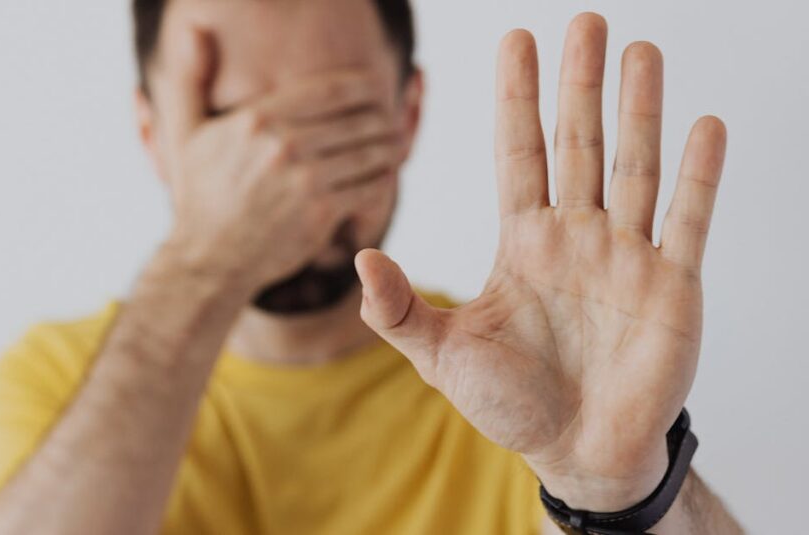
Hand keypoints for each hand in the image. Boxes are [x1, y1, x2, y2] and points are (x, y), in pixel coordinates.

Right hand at [154, 27, 404, 293]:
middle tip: (390, 121)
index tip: (376, 89)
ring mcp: (305, 178)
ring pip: (372, 151)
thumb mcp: (186, 132)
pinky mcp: (322, 212)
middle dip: (382, 117)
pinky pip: (372, 186)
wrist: (208, 260)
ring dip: (389, 147)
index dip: (364, 86)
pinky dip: (384, 180)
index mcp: (258, 118)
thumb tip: (191, 31)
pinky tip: (383, 178)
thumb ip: (190, 78)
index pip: (332, 88)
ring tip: (394, 145)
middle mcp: (284, 144)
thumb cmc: (200, 196)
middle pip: (360, 117)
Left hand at [355, 13, 726, 511]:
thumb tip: (358, 256)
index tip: (516, 39)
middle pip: (578, 144)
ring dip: (639, 111)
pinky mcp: (670, 285)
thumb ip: (397, 310)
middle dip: (579, 85)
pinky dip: (696, 177)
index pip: (519, 153)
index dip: (517, 99)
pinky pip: (686, 220)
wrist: (577, 451)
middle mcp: (575, 236)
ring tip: (640, 52)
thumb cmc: (510, 404)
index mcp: (522, 242)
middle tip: (584, 22)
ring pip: (633, 167)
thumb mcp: (442, 356)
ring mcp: (625, 255)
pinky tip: (703, 126)